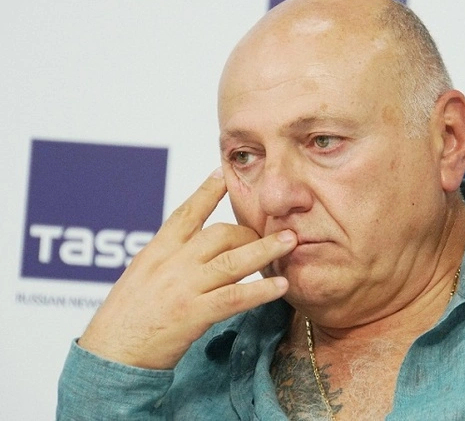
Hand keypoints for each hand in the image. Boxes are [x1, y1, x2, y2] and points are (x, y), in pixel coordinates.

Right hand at [77, 168, 296, 368]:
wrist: (109, 356)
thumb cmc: (124, 320)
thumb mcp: (141, 276)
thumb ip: (167, 258)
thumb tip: (190, 247)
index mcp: (156, 252)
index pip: (185, 213)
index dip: (206, 191)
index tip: (223, 172)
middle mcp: (171, 264)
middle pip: (218, 234)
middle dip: (250, 231)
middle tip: (273, 233)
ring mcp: (182, 288)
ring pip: (232, 261)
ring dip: (265, 249)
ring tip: (291, 241)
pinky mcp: (192, 315)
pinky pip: (234, 298)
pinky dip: (260, 290)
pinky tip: (281, 286)